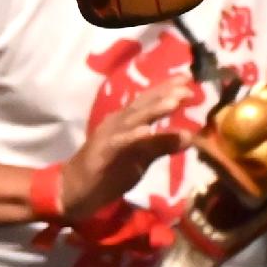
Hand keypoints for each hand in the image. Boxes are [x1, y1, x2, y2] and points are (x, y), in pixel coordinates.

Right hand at [55, 79, 198, 218]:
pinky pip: (119, 143)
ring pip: (132, 120)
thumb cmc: (109, 171)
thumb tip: (191, 137)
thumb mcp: (141, 158)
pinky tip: (146, 131)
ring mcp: (108, 137)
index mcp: (125, 122)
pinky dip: (132, 136)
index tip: (188, 77)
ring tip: (173, 102)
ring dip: (153, 110)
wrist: (76, 189)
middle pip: (142, 105)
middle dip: (164, 94)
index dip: (166, 89)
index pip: (148, 101)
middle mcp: (117, 123)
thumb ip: (161, 145)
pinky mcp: (102, 153)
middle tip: (186, 85)